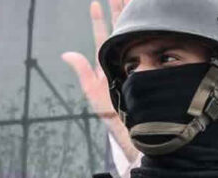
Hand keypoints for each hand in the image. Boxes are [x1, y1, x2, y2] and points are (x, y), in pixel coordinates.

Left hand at [62, 0, 138, 162]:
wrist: (134, 126)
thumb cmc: (111, 113)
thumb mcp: (92, 91)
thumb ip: (81, 70)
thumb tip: (65, 53)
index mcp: (108, 62)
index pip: (103, 36)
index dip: (99, 19)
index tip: (95, 3)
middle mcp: (123, 58)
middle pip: (120, 28)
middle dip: (119, 8)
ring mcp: (137, 60)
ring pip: (135, 32)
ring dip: (134, 15)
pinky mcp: (151, 64)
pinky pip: (151, 44)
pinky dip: (151, 31)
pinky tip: (152, 19)